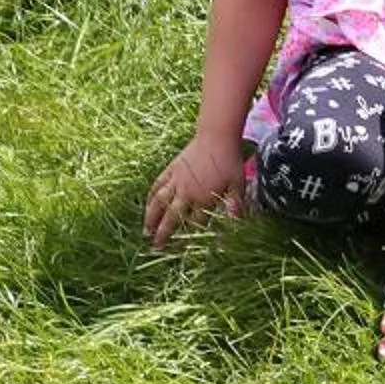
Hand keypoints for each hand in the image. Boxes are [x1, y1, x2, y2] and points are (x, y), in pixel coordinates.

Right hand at [144, 131, 245, 247]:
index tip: (184, 247)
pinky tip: (147, 206)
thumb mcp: (238, 183)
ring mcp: (176, 181)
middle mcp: (187, 192)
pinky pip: (157, 186)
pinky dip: (151, 197)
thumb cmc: (230, 160)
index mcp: (204, 198)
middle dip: (163, 234)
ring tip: (145, 231)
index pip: (196, 222)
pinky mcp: (170, 170)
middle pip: (172, 217)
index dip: (190, 235)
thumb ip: (236, 204)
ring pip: (159, 203)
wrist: (217, 136)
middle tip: (156, 247)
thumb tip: (239, 223)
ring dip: (151, 218)